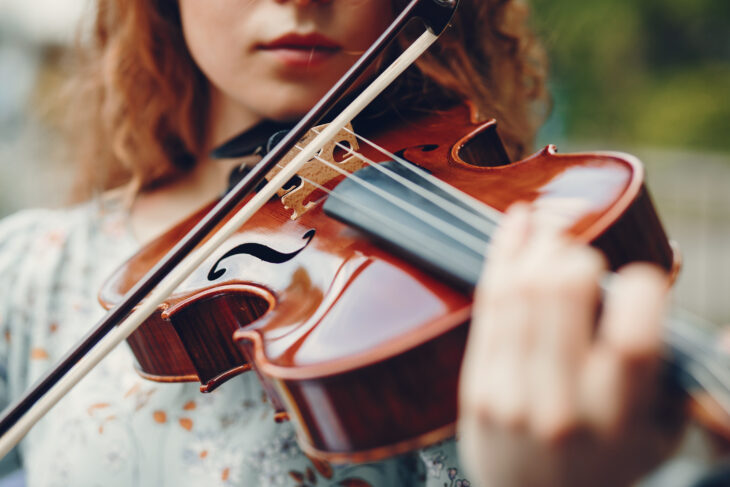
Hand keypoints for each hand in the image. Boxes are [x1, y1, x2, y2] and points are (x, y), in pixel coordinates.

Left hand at [458, 204, 683, 486]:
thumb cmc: (606, 462)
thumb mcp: (657, 434)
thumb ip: (669, 374)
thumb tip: (683, 305)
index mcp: (617, 417)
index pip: (633, 337)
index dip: (642, 289)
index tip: (641, 279)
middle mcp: (561, 403)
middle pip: (564, 294)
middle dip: (579, 253)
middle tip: (587, 249)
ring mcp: (511, 393)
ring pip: (522, 290)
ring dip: (541, 243)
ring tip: (556, 219)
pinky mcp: (477, 384)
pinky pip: (489, 304)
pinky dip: (504, 255)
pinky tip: (519, 222)